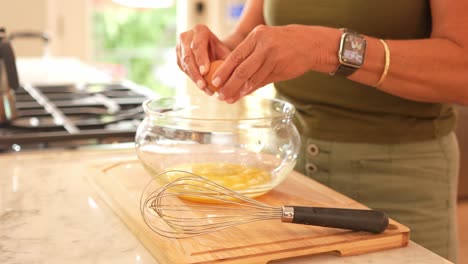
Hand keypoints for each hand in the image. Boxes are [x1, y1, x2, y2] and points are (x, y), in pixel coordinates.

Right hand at [176, 24, 230, 94]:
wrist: (211, 49)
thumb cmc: (221, 50)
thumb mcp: (225, 51)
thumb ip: (227, 60)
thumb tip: (229, 75)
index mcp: (200, 30)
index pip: (197, 46)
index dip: (200, 59)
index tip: (205, 72)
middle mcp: (186, 36)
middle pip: (188, 57)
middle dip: (195, 73)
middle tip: (203, 86)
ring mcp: (180, 47)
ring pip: (184, 65)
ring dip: (195, 79)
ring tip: (207, 90)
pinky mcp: (178, 58)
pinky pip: (184, 70)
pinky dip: (193, 79)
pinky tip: (203, 87)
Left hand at [212, 25, 334, 102]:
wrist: (310, 44)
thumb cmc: (283, 44)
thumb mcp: (265, 43)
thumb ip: (249, 57)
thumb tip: (230, 76)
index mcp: (256, 36)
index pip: (235, 56)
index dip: (223, 71)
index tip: (214, 82)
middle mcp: (264, 46)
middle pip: (241, 69)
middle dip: (228, 85)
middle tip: (219, 95)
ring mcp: (273, 57)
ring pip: (252, 78)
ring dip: (239, 91)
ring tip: (229, 99)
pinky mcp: (281, 69)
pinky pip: (262, 82)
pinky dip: (251, 89)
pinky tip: (243, 95)